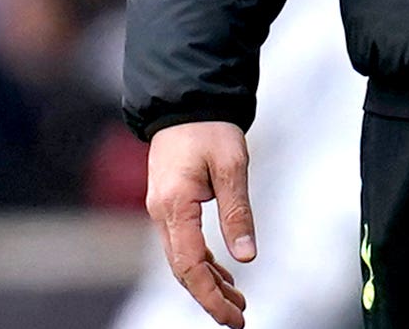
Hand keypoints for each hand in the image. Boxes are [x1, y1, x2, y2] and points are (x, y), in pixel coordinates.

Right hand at [146, 121, 255, 326]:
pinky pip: (183, 244)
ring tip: (237, 300)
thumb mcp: (233, 166)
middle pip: (183, 270)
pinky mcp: (169, 205)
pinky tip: (223, 273)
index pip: (190, 266)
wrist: (186, 102)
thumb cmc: (210, 128)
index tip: (233, 316)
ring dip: (207, 282)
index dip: (210, 296)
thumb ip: (237, 212)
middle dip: (209, 297)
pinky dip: (203, 263)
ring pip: (182, 260)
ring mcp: (162, 210)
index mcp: (175, 205)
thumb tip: (246, 257)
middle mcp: (162, 213)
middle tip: (239, 317)